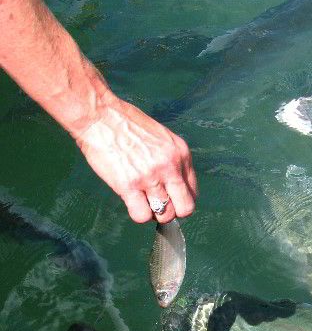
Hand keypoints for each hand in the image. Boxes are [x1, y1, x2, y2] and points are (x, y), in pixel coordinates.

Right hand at [75, 97, 195, 222]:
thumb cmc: (127, 124)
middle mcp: (170, 166)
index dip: (181, 200)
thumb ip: (172, 161)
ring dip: (154, 213)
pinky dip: (138, 214)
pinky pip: (142, 215)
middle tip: (159, 206)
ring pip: (164, 215)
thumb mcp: (162, 138)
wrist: (100, 116)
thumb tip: (174, 186)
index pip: (193, 192)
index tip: (171, 200)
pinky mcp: (128, 185)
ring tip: (142, 201)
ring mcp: (150, 177)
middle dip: (173, 212)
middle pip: (185, 208)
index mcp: (181, 154)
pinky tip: (132, 202)